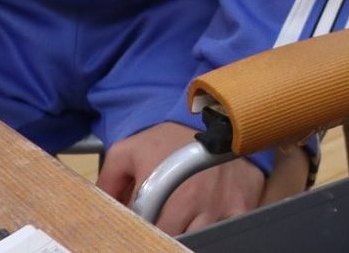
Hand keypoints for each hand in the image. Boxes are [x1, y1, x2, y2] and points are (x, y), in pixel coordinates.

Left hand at [97, 121, 309, 234]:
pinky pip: (234, 228)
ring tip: (187, 218)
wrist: (213, 109)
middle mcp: (199, 203)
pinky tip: (213, 217)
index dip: (148, 235)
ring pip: (206, 237)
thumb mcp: (129, 150)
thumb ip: (108, 180)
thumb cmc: (169, 135)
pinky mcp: (247, 201)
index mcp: (167, 194)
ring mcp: (226, 204)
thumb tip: (101, 207)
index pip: (154, 236)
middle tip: (167, 219)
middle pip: (180, 240)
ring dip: (196, 231)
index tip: (147, 226)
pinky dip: (224, 227)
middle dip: (171, 232)